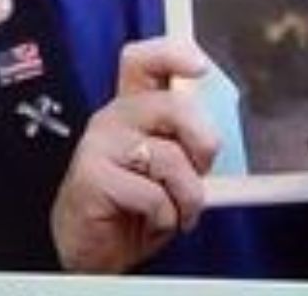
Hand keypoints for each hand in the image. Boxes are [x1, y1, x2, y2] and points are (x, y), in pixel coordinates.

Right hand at [50, 37, 219, 273]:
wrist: (93, 254)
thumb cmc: (136, 206)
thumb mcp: (168, 167)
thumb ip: (185, 141)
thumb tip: (215, 135)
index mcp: (134, 106)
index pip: (143, 60)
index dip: (172, 54)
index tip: (200, 67)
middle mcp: (115, 116)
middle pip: (172, 106)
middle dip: (203, 142)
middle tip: (202, 171)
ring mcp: (99, 144)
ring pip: (170, 157)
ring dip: (188, 195)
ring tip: (179, 211)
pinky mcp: (92, 177)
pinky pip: (152, 194)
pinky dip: (166, 217)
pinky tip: (153, 222)